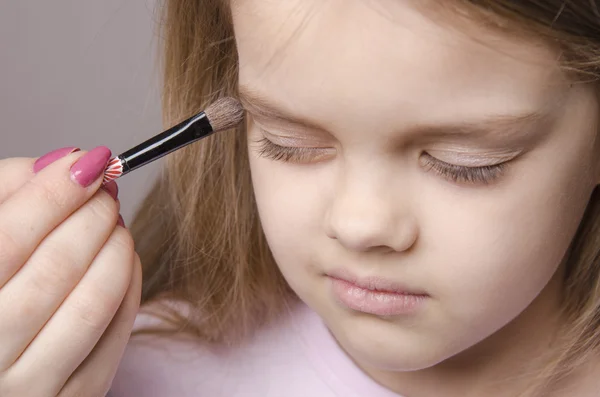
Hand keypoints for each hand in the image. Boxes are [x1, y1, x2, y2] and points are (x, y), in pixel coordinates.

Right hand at [0, 147, 141, 396]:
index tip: (89, 162)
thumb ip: (6, 194)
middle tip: (105, 190)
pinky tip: (123, 258)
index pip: (7, 241)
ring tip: (114, 221)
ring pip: (92, 304)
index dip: (54, 193)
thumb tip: (66, 163)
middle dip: (92, 216)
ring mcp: (30, 388)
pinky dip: (128, 286)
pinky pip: (115, 335)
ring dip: (116, 248)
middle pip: (56, 269)